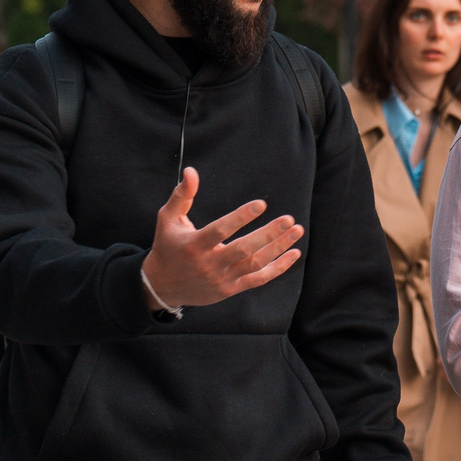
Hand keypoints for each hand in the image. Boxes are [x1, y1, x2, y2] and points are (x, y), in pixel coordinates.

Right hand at [141, 168, 302, 310]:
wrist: (162, 287)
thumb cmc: (167, 247)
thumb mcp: (167, 220)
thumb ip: (182, 195)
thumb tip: (191, 171)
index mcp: (194, 245)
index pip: (220, 231)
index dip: (240, 217)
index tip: (261, 204)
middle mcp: (209, 264)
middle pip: (243, 250)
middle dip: (268, 234)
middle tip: (289, 219)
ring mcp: (222, 278)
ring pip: (255, 264)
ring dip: (279, 248)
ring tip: (297, 230)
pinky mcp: (230, 289)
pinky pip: (258, 279)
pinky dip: (278, 268)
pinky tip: (294, 253)